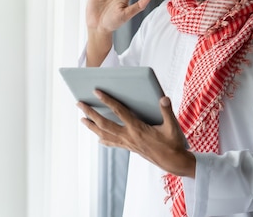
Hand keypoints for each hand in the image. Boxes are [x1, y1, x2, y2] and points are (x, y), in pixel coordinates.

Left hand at [78, 91, 195, 177]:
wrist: (173, 161)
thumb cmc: (173, 143)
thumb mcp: (172, 126)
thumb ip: (167, 111)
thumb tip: (163, 98)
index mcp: (138, 128)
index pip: (119, 112)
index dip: (107, 101)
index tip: (97, 92)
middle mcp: (129, 136)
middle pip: (104, 124)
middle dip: (90, 113)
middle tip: (79, 104)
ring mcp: (127, 143)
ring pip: (104, 134)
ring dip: (92, 126)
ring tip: (82, 119)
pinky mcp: (129, 148)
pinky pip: (112, 143)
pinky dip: (103, 139)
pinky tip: (98, 138)